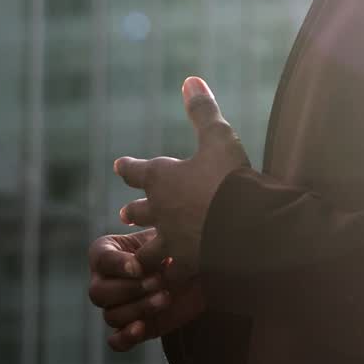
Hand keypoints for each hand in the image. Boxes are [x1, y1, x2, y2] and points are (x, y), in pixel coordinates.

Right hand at [88, 229, 206, 351]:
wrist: (199, 272)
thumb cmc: (177, 247)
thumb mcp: (164, 237)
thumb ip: (148, 245)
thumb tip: (139, 262)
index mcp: (105, 253)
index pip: (102, 260)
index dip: (119, 265)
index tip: (139, 266)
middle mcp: (104, 281)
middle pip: (98, 293)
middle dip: (130, 289)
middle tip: (159, 281)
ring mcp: (116, 307)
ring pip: (111, 316)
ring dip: (138, 308)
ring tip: (165, 297)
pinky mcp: (131, 328)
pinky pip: (116, 341)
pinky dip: (125, 338)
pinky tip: (140, 327)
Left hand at [114, 77, 249, 278]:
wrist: (244, 226)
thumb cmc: (229, 177)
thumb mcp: (218, 137)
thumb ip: (202, 110)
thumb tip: (190, 79)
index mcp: (162, 178)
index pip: (136, 171)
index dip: (128, 167)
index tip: (119, 166)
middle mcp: (160, 211)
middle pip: (139, 211)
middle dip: (134, 212)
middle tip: (125, 214)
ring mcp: (171, 241)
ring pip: (148, 249)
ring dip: (144, 251)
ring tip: (139, 257)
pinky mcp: (187, 265)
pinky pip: (174, 274)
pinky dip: (172, 278)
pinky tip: (171, 284)